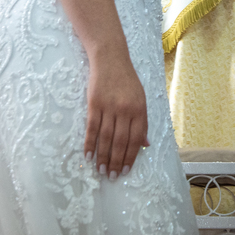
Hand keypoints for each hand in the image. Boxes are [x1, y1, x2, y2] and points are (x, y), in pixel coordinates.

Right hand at [84, 47, 147, 179]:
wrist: (110, 58)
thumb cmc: (127, 80)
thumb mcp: (140, 98)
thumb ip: (142, 122)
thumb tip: (145, 145)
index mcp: (139, 110)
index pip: (135, 139)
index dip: (130, 157)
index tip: (126, 171)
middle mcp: (125, 110)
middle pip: (120, 142)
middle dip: (116, 161)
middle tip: (111, 176)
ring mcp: (109, 107)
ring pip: (106, 138)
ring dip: (103, 157)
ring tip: (100, 171)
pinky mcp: (94, 104)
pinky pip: (92, 128)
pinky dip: (90, 143)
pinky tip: (88, 156)